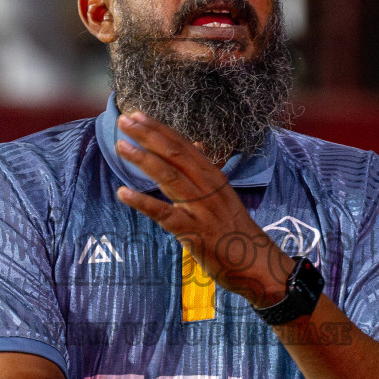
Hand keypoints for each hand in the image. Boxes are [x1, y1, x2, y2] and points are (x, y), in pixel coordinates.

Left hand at [113, 111, 292, 305]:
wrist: (257, 264)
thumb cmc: (237, 231)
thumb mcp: (225, 195)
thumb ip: (207, 170)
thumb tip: (197, 145)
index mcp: (214, 177)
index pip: (184, 146)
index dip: (160, 129)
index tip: (138, 114)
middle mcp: (208, 187)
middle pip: (175, 155)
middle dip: (148, 136)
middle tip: (124, 120)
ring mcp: (201, 209)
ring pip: (169, 177)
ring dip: (143, 160)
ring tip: (121, 146)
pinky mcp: (193, 232)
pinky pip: (164, 214)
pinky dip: (143, 203)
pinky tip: (123, 193)